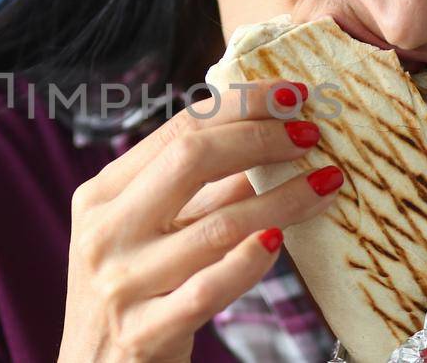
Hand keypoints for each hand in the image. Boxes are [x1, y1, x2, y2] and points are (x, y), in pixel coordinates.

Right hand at [58, 80, 343, 361]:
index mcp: (100, 196)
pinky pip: (210, 289)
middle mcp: (104, 233)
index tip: (292, 95)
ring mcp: (120, 284)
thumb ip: (191, 193)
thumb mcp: (144, 235)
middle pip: (190, 160)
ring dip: (281, 199)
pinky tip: (282, 243)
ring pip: (215, 225)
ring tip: (326, 184)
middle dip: (261, 138)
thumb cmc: (130, 294)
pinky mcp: (144, 331)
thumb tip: (264, 133)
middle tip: (311, 135)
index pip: (177, 130)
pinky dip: (250, 262)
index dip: (239, 105)